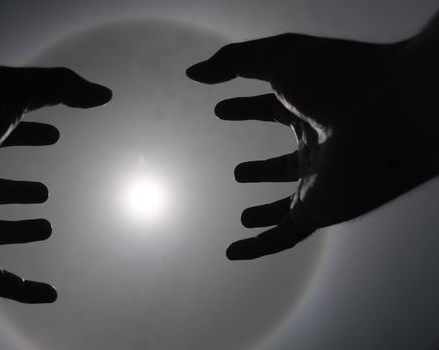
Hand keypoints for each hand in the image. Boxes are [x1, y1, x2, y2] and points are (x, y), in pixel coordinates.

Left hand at [0, 66, 111, 301]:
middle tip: (43, 190)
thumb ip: (60, 87)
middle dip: (17, 189)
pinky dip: (21, 290)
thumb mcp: (10, 90)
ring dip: (18, 230)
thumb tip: (103, 95)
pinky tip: (48, 293)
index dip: (29, 132)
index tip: (53, 132)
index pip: (3, 133)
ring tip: (47, 225)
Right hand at [187, 21, 438, 258]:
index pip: (272, 109)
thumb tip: (193, 73)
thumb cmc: (339, 78)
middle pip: (285, 163)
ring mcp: (321, 180)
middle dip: (261, 170)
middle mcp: (319, 146)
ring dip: (266, 212)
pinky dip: (259, 247)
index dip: (244, 108)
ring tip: (244, 215)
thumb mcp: (276, 57)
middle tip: (236, 173)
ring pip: (289, 204)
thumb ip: (232, 61)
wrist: (392, 113)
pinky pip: (285, 235)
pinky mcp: (320, 208)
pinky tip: (234, 252)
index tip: (221, 109)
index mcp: (312, 107)